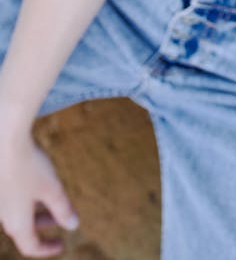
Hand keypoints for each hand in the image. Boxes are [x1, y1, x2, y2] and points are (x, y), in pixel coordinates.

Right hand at [0, 131, 78, 256]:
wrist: (5, 140)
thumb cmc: (29, 166)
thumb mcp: (52, 189)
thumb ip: (62, 209)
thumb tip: (73, 226)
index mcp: (16, 223)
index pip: (30, 246)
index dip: (46, 249)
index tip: (61, 244)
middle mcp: (4, 215)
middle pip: (24, 229)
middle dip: (45, 224)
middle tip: (62, 219)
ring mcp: (0, 200)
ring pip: (19, 211)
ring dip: (38, 209)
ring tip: (55, 197)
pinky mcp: (0, 184)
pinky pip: (14, 198)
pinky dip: (29, 197)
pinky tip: (40, 181)